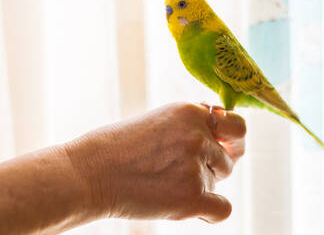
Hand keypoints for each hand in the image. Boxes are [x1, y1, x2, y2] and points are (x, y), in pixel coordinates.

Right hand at [64, 102, 245, 222]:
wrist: (87, 173)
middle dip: (218, 164)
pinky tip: (189, 207)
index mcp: (191, 112)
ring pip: (219, 182)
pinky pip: (222, 209)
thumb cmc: (117, 146)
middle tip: (194, 169)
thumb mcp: (159, 119)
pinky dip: (210, 212)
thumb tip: (222, 129)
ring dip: (202, 185)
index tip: (223, 147)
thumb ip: (191, 124)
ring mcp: (195, 167)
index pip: (236, 126)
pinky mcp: (190, 198)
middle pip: (230, 157)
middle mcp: (198, 136)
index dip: (232, 139)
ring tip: (167, 182)